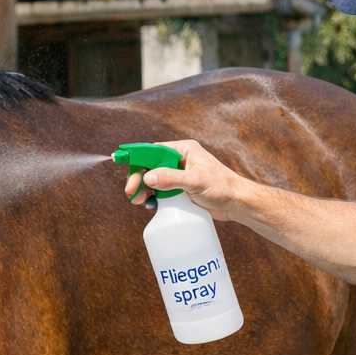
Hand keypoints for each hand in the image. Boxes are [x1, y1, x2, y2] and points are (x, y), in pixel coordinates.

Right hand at [121, 139, 249, 220]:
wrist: (237, 203)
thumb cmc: (222, 188)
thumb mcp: (196, 182)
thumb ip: (172, 179)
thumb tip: (148, 178)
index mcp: (183, 149)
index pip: (153, 150)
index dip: (135, 156)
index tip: (118, 159)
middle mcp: (180, 159)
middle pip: (149, 166)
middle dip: (138, 178)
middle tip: (131, 193)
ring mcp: (179, 175)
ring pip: (153, 179)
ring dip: (143, 189)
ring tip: (139, 201)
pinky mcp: (181, 189)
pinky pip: (160, 191)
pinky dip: (152, 197)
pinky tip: (150, 205)